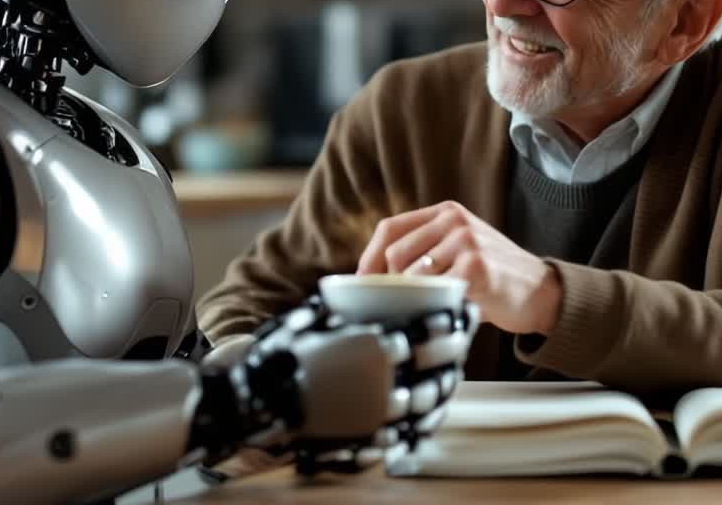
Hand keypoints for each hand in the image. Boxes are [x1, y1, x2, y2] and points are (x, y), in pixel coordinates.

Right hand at [239, 296, 478, 473]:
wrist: (258, 400)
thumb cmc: (285, 352)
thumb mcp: (318, 314)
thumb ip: (350, 300)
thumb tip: (373, 283)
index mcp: (373, 343)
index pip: (429, 329)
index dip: (450, 320)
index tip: (461, 311)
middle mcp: (384, 379)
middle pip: (439, 364)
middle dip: (456, 348)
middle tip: (463, 336)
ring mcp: (381, 413)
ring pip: (432, 398)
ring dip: (446, 382)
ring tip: (451, 369)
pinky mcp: (372, 438)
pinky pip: (412, 430)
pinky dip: (427, 416)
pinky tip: (431, 405)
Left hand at [357, 200, 562, 334]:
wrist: (540, 292)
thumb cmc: (492, 278)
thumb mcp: (456, 251)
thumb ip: (422, 252)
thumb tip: (369, 278)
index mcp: (445, 212)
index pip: (389, 228)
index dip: (369, 258)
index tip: (361, 283)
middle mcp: (453, 220)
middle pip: (394, 253)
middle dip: (390, 284)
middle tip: (402, 303)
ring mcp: (466, 240)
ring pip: (410, 274)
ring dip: (413, 297)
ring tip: (432, 306)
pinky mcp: (476, 265)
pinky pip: (434, 290)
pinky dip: (435, 305)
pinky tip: (450, 308)